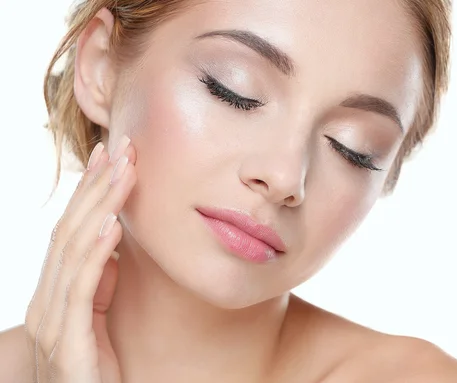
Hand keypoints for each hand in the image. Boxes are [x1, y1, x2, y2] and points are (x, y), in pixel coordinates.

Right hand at [24, 136, 136, 381]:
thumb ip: (101, 282)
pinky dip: (96, 253)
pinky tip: (111, 226)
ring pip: (74, 250)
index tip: (108, 157)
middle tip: (118, 148)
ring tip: (123, 173)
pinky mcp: (68, 340)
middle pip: (69, 230)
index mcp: (54, 292)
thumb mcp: (99, 316)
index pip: (70, 230)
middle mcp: (46, 301)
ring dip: (99, 207)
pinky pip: (81, 288)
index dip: (88, 192)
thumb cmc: (95, 367)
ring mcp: (52, 320)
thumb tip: (113, 241)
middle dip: (95, 186)